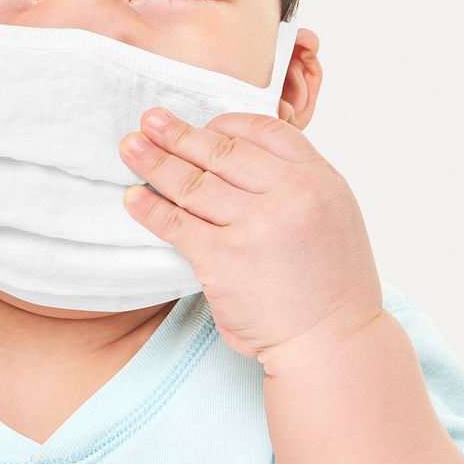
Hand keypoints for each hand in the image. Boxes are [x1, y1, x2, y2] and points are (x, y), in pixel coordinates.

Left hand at [119, 107, 382, 373]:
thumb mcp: (333, 214)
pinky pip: (176, 223)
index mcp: (319, 179)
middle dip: (178, 134)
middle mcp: (290, 196)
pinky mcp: (224, 260)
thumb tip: (237, 153)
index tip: (201, 124)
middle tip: (149, 119)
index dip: (226, 124)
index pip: (265, 131)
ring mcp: (256, 227)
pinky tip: (131, 197)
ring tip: (129, 146)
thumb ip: (294, 182)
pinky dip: (149, 208)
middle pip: (221, 152)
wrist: (333, 344)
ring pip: (193, 183)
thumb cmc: (331, 284)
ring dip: (154, 162)